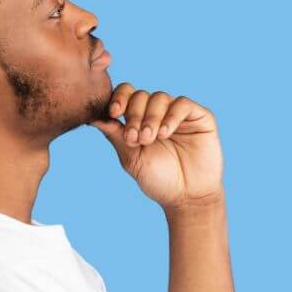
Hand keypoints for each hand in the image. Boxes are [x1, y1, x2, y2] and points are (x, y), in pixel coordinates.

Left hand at [89, 84, 223, 211]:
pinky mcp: (199, 117)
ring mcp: (179, 114)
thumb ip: (115, 135)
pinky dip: (171, 116)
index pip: (126, 95)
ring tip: (149, 139)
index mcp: (139, 119)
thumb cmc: (158, 179)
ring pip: (160, 97)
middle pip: (141, 95)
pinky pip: (183, 104)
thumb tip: (92, 117)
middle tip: (136, 139)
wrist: (186, 197)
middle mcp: (158, 113)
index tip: (114, 113)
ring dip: (151, 117)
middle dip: (134, 115)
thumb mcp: (131, 158)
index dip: (119, 98)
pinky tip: (165, 133)